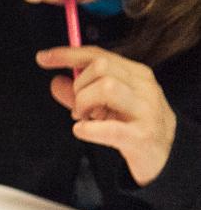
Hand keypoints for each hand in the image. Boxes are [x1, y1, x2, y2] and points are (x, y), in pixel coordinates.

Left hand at [38, 46, 177, 184]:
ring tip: (84, 117)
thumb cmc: (133, 125)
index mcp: (135, 74)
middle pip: (101, 67)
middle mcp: (144, 87)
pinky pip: (110, 128)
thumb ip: (79, 93)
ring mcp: (146, 110)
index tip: (43, 58)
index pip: (98, 55)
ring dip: (84, 103)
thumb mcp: (106, 105)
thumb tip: (55, 81)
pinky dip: (88, 129)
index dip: (67, 54)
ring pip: (107, 87)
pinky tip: (82, 130)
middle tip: (78, 107)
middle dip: (79, 85)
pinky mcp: (142, 136)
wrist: (165, 155)